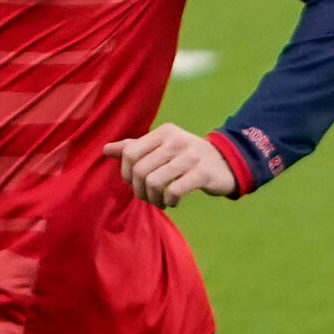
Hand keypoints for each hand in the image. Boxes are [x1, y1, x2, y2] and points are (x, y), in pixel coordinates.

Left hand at [104, 124, 240, 207]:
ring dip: (153, 198)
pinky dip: (169, 201)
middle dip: (139, 190)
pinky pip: (174, 191)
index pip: (131, 152)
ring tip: (159, 202)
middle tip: (147, 197)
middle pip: (140, 170)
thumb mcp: (164, 147)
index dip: (126, 173)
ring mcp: (191, 156)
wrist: (228, 162)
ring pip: (154, 182)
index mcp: (164, 132)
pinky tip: (172, 202)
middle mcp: (177, 140)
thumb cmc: (189, 157)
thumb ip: (136, 147)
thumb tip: (106, 149)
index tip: (134, 183)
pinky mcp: (203, 173)